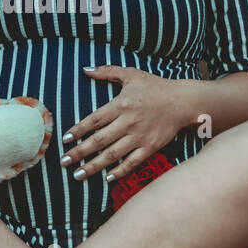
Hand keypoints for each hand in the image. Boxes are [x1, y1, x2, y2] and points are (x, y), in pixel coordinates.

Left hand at [59, 66, 190, 181]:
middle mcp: (128, 122)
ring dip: (94, 166)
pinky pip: (132, 162)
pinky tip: (107, 177)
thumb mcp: (131, 74)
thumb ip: (107, 72)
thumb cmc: (155, 86)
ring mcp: (139, 136)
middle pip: (99, 140)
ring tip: (78, 175)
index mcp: (121, 104)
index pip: (94, 120)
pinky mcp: (150, 147)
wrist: (183, 101)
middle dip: (79, 153)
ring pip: (112, 154)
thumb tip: (85, 69)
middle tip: (63, 162)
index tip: (65, 140)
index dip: (78, 130)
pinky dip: (120, 171)